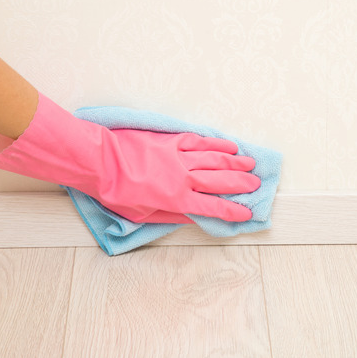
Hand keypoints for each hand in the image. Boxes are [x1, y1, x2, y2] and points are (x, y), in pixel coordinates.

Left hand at [0, 92, 259, 222]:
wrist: (98, 163)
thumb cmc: (116, 193)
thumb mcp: (141, 214)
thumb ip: (171, 215)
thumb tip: (193, 216)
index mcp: (176, 200)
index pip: (213, 207)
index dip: (233, 210)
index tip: (248, 212)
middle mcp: (183, 178)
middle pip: (221, 181)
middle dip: (242, 184)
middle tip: (257, 185)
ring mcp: (179, 157)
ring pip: (215, 159)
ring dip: (235, 162)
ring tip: (250, 164)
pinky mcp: (172, 141)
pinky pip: (200, 142)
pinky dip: (217, 143)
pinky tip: (229, 145)